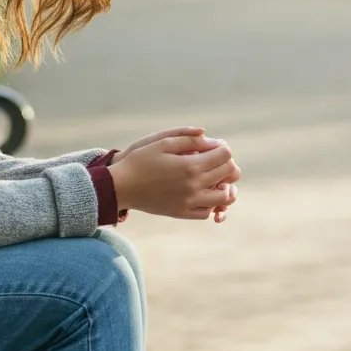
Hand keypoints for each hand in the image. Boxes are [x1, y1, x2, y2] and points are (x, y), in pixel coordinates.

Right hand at [109, 133, 241, 219]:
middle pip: (228, 173)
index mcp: (191, 166)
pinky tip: (201, 191)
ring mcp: (190, 202)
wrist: (121, 186)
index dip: (221, 147)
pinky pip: (207, 211)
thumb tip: (209, 137)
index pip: (225, 155)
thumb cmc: (140, 160)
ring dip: (223, 184)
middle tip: (211, 158)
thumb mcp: (162, 142)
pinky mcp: (182, 213)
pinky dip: (211, 202)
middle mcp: (195, 186)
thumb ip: (188, 138)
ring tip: (212, 177)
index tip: (212, 145)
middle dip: (225, 163)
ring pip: (224, 197)